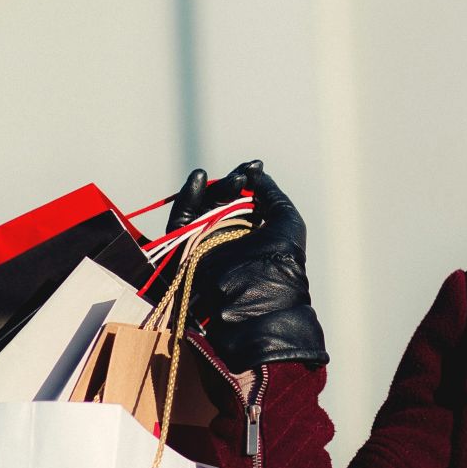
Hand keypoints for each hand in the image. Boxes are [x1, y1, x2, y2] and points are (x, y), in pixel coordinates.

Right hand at [166, 161, 328, 371]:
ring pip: (201, 209)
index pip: (242, 201)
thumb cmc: (282, 262)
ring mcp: (205, 246)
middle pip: (220, 202)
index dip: (246, 181)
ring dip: (214, 189)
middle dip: (231, 184)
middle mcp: (227, 240)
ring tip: (233, 180)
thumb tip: (257, 174)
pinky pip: (180, 223)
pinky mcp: (184, 253)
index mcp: (252, 235)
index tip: (254, 167)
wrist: (260, 301)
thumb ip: (271, 194)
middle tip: (243, 176)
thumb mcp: (286, 221)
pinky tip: (199, 179)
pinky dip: (187, 200)